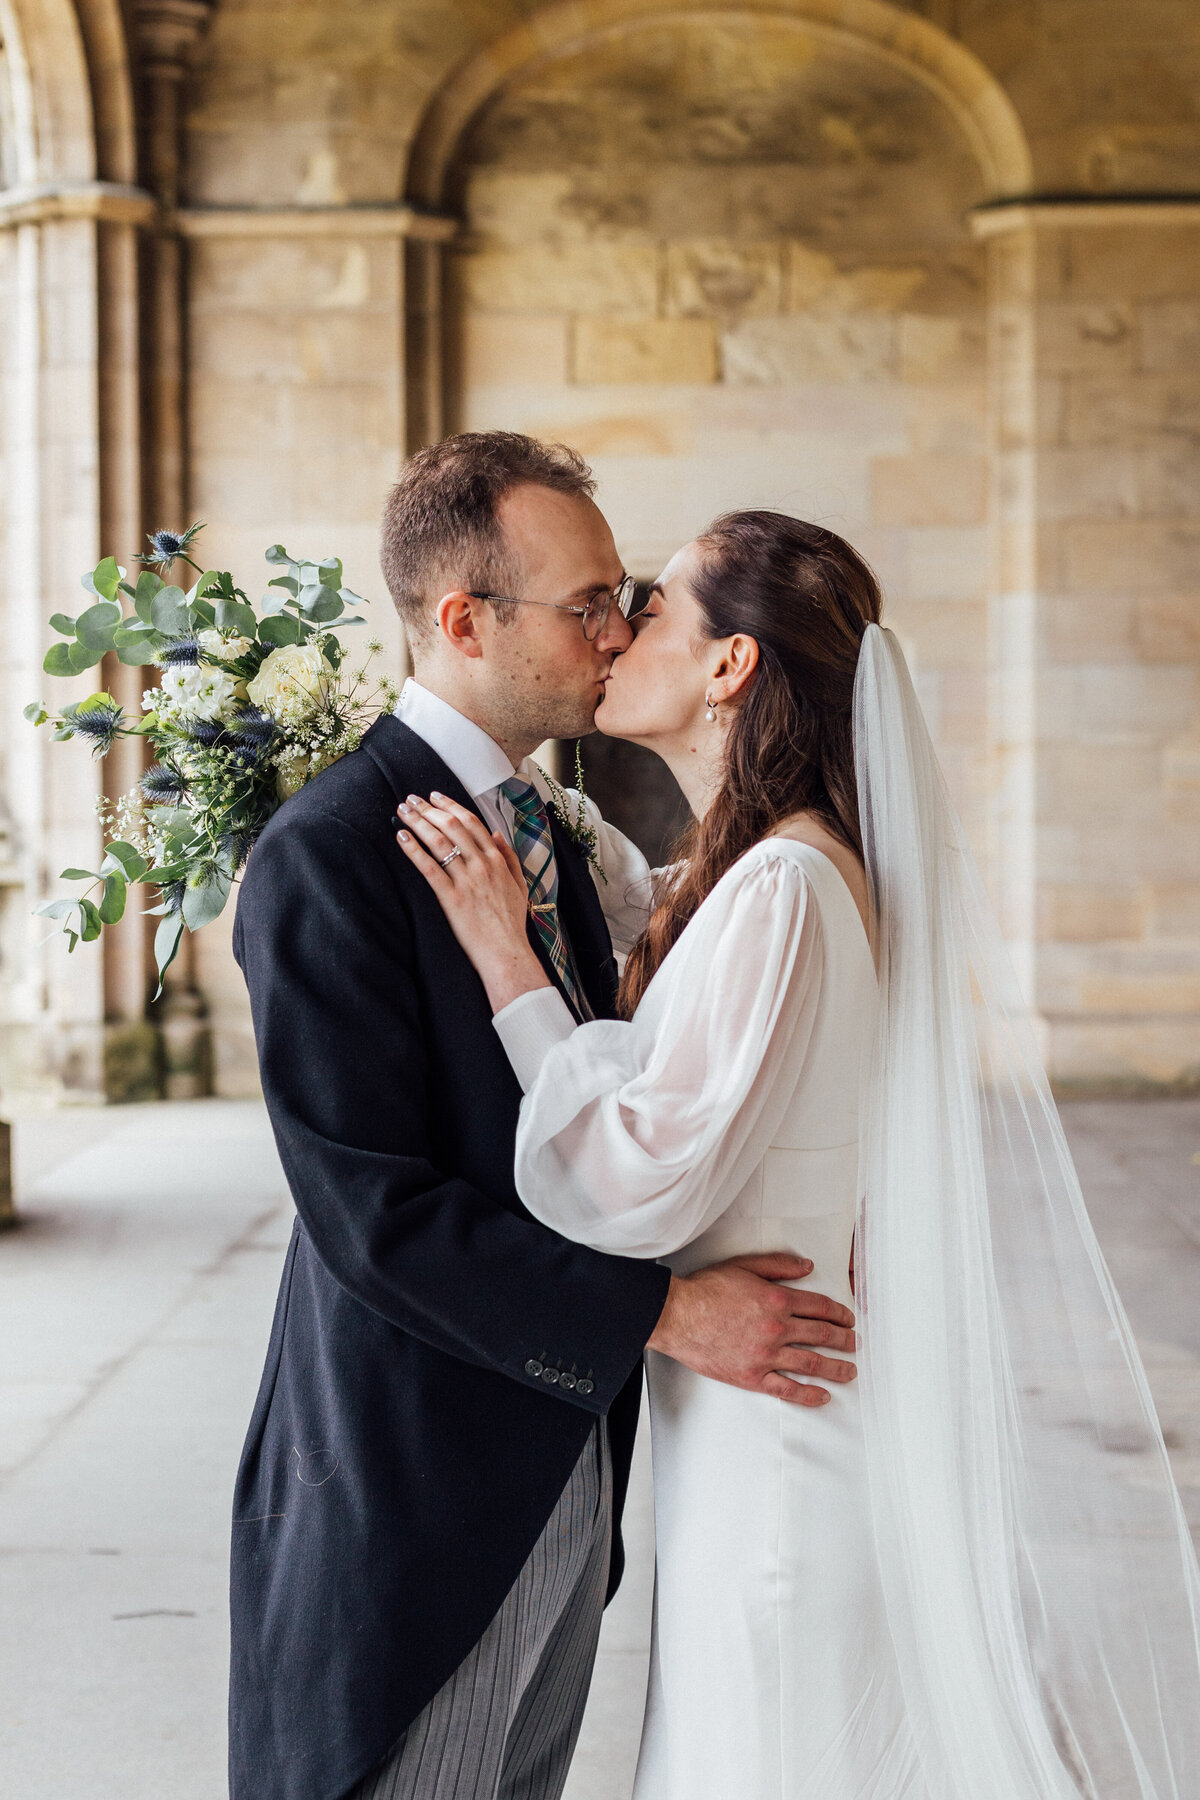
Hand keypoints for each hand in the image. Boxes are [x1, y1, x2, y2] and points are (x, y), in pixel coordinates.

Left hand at [396, 792, 550, 1012]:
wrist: (506, 952)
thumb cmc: (511, 922)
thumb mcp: (519, 884)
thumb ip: (509, 856)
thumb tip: (496, 834)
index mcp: (497, 860)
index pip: (471, 822)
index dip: (450, 806)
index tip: (435, 796)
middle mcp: (482, 865)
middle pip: (452, 826)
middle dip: (428, 809)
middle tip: (411, 799)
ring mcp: (466, 880)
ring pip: (439, 841)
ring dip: (418, 822)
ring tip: (402, 811)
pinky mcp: (451, 898)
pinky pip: (428, 867)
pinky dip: (413, 849)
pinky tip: (400, 837)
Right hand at [646, 1253, 856, 1406]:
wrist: (678, 1315)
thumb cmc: (706, 1290)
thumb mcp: (744, 1266)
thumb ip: (779, 1265)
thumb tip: (808, 1267)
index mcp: (777, 1299)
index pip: (820, 1307)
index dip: (840, 1313)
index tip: (849, 1319)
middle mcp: (777, 1328)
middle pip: (822, 1335)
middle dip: (844, 1340)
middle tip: (854, 1344)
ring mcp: (766, 1355)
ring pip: (812, 1363)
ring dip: (836, 1368)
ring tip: (850, 1371)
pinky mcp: (752, 1377)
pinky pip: (787, 1389)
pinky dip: (809, 1394)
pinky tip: (823, 1396)